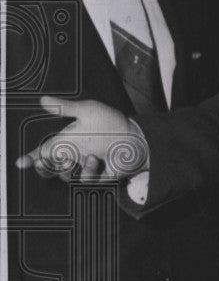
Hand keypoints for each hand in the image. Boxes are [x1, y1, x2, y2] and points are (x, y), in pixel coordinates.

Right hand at [15, 96, 147, 181]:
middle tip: (44, 163)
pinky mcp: (96, 177)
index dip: (31, 157)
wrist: (136, 138)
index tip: (21, 163)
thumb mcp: (88, 111)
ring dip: (74, 168)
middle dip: (43, 168)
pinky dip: (90, 172)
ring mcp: (84, 167)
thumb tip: (43, 100)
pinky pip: (85, 181)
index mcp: (68, 140)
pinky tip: (98, 162)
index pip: (44, 151)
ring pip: (66, 176)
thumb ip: (65, 108)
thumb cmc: (112, 122)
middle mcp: (74, 155)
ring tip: (92, 158)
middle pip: (50, 168)